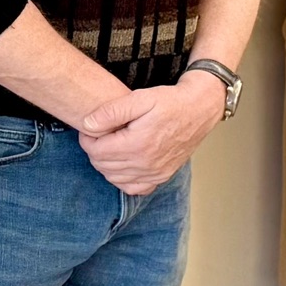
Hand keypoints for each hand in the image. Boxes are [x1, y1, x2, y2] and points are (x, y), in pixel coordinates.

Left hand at [77, 76, 222, 195]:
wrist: (199, 110)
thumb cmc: (170, 101)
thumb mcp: (139, 98)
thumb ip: (111, 112)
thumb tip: (87, 125)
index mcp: (138, 144)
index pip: (96, 151)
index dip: (87, 140)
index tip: (90, 129)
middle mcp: (146, 163)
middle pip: (103, 166)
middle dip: (95, 151)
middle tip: (99, 135)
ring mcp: (155, 173)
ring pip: (114, 178)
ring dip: (106, 164)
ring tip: (110, 146)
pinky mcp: (162, 176)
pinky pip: (133, 188)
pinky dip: (122, 179)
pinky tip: (123, 163)